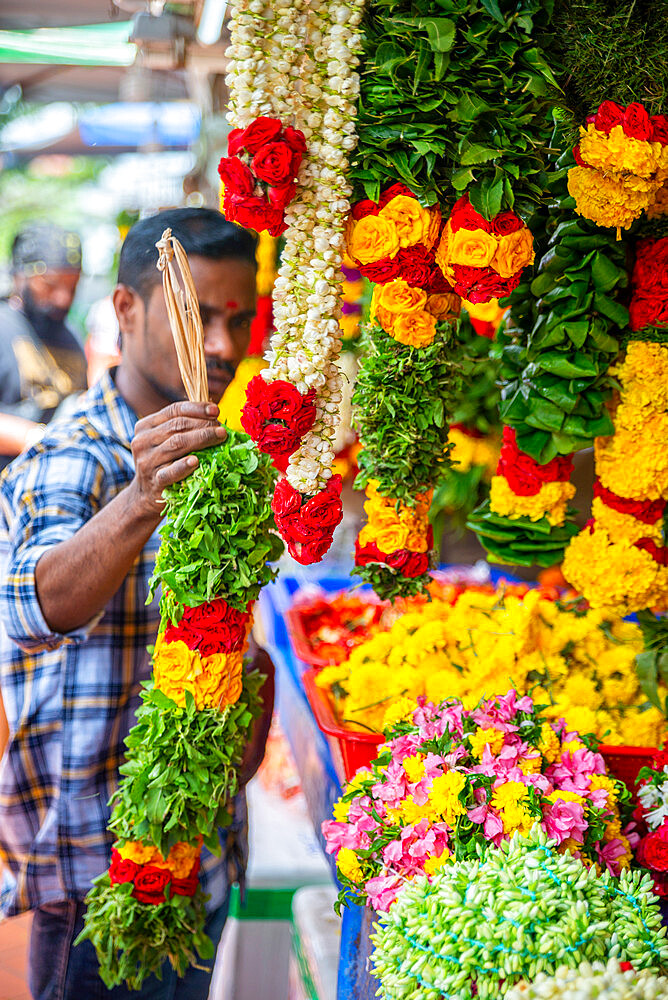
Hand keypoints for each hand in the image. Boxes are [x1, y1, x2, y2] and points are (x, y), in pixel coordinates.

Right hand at [129, 401, 225, 517]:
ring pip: (177, 444)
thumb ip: (181, 427)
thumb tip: (213, 416)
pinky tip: (196, 461)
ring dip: (202, 439)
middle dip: (203, 425)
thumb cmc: (162, 462)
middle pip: (177, 426)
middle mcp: (143, 441)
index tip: (215, 410)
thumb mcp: (164, 441)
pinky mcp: (154, 481)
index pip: (173, 411)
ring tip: (220, 437)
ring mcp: (147, 461)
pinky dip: (184, 466)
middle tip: (222, 428)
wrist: (145, 494)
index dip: (196, 409)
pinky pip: (170, 472)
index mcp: (145, 426)